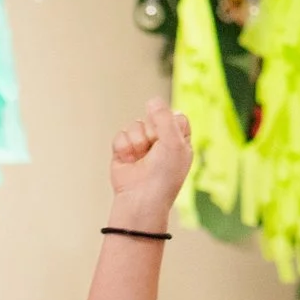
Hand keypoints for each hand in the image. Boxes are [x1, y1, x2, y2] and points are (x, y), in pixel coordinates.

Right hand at [107, 96, 191, 224]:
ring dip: (136, 140)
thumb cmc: (163, 176)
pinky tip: (128, 160)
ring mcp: (141, 147)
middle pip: (153, 117)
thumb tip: (152, 100)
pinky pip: (120, 135)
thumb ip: (164, 117)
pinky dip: (123, 147)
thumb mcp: (173, 142)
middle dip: (151, 132)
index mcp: (179, 141)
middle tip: (153, 150)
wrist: (140, 199)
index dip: (169, 122)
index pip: (175, 116)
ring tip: (139, 157)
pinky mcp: (123, 152)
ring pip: (135, 124)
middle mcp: (160, 142)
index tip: (168, 137)